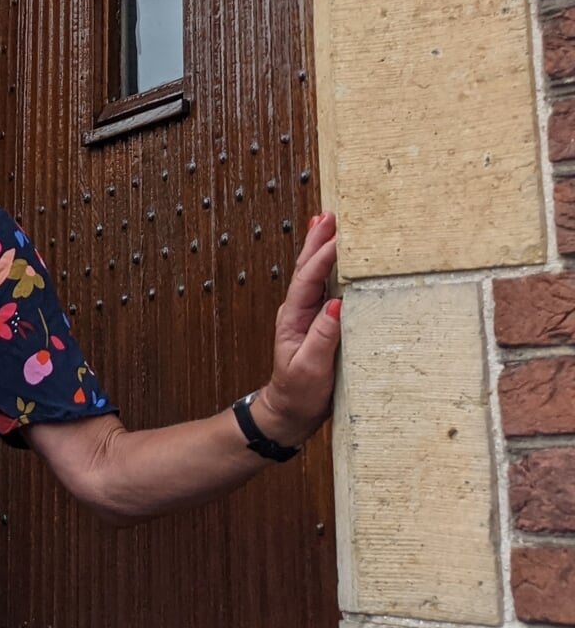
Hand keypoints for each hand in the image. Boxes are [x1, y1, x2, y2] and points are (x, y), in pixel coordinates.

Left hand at [254, 212, 340, 448]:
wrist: (289, 413)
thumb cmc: (298, 394)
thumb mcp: (310, 369)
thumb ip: (323, 338)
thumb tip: (337, 305)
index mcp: (293, 318)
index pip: (308, 280)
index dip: (323, 257)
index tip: (338, 236)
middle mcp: (299, 311)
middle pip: (308, 269)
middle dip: (318, 240)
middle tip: (329, 214)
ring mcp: (309, 316)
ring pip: (316, 275)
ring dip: (322, 249)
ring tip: (330, 223)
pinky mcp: (320, 324)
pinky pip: (327, 289)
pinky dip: (331, 269)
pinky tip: (339, 259)